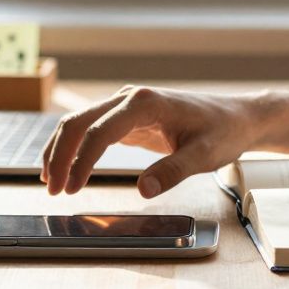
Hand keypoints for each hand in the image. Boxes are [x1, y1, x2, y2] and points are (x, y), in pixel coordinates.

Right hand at [40, 85, 271, 197]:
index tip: (72, 189)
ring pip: (79, 123)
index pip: (100, 132)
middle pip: (79, 122)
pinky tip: (66, 168)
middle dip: (60, 155)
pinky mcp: (128, 118)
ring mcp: (126, 106)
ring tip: (51, 182)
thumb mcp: (204, 155)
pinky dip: (74, 148)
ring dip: (61, 150)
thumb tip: (142, 190)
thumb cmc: (223, 132)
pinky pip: (92, 130)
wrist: (237, 118)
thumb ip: (173, 171)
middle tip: (52, 189)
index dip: (81, 162)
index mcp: (145, 103)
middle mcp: (130, 98)